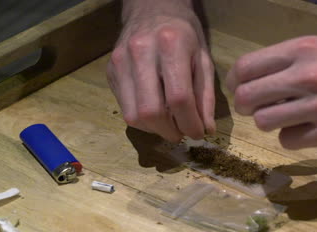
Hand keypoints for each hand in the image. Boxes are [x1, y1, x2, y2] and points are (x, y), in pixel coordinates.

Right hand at [107, 0, 215, 141]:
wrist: (151, 9)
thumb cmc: (184, 34)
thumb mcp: (203, 59)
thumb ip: (205, 96)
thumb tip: (206, 129)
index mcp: (171, 46)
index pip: (179, 98)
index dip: (190, 123)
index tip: (198, 134)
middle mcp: (140, 52)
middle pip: (151, 111)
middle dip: (169, 131)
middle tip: (181, 133)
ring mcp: (120, 62)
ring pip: (133, 115)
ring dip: (154, 129)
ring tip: (169, 124)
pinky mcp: (110, 71)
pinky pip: (124, 108)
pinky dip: (142, 119)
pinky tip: (155, 112)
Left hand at [227, 36, 316, 148]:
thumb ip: (292, 60)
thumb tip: (259, 79)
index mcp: (304, 49)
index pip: (247, 67)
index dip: (235, 82)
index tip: (239, 89)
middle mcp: (307, 75)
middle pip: (248, 97)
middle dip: (245, 106)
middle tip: (256, 109)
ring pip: (265, 122)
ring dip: (268, 123)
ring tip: (285, 119)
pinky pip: (288, 141)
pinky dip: (291, 138)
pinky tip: (305, 131)